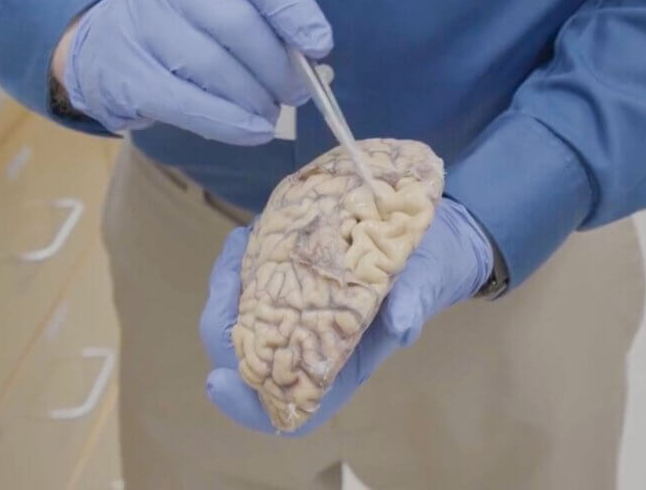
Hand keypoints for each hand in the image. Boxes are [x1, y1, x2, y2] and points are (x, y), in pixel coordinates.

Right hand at [56, 0, 332, 142]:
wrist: (107, 46)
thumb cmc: (186, 23)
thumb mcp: (225, 0)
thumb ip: (266, 19)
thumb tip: (311, 56)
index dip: (294, 9)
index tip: (319, 45)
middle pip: (237, 26)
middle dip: (277, 68)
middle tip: (296, 93)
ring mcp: (141, 25)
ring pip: (213, 68)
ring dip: (254, 99)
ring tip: (270, 113)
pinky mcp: (128, 74)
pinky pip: (188, 104)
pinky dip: (229, 123)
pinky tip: (253, 131)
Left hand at [199, 198, 493, 434]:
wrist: (427, 241)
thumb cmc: (426, 273)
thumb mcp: (425, 284)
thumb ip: (413, 305)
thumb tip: (401, 324)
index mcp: (338, 367)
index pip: (283, 408)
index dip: (245, 405)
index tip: (218, 380)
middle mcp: (308, 348)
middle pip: (245, 358)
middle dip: (222, 320)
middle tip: (228, 273)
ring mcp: (293, 318)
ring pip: (238, 319)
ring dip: (227, 285)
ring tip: (241, 242)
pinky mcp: (288, 287)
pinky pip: (247, 287)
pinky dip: (240, 263)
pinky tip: (247, 236)